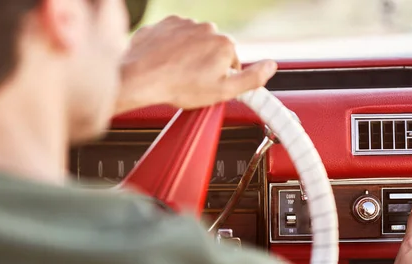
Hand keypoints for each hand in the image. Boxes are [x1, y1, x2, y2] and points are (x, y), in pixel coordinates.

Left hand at [114, 16, 277, 113]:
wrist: (140, 77)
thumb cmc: (178, 87)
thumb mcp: (222, 92)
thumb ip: (251, 79)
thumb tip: (271, 66)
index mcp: (225, 44)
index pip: (232, 62)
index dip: (221, 78)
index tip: (210, 85)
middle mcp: (207, 29)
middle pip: (213, 50)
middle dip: (206, 65)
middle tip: (193, 82)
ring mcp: (185, 24)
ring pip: (194, 42)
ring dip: (189, 56)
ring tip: (177, 74)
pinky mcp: (165, 23)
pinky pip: (174, 36)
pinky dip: (172, 48)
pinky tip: (166, 62)